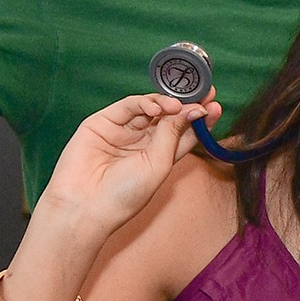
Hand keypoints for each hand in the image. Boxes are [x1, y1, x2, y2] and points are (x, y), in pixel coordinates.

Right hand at [38, 93, 220, 246]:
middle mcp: (142, 141)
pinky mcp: (102, 123)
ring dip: (168, 103)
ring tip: (177, 106)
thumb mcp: (159, 164)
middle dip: (188, 103)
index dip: (200, 118)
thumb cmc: (124, 194)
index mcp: (160, 155)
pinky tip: (158, 108)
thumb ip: (172, 135)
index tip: (214, 106)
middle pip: (170, 116)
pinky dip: (144, 103)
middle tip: (205, 93)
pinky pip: (128, 106)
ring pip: (150, 108)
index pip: (185, 131)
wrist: (85, 206)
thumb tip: (191, 109)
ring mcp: (123, 130)